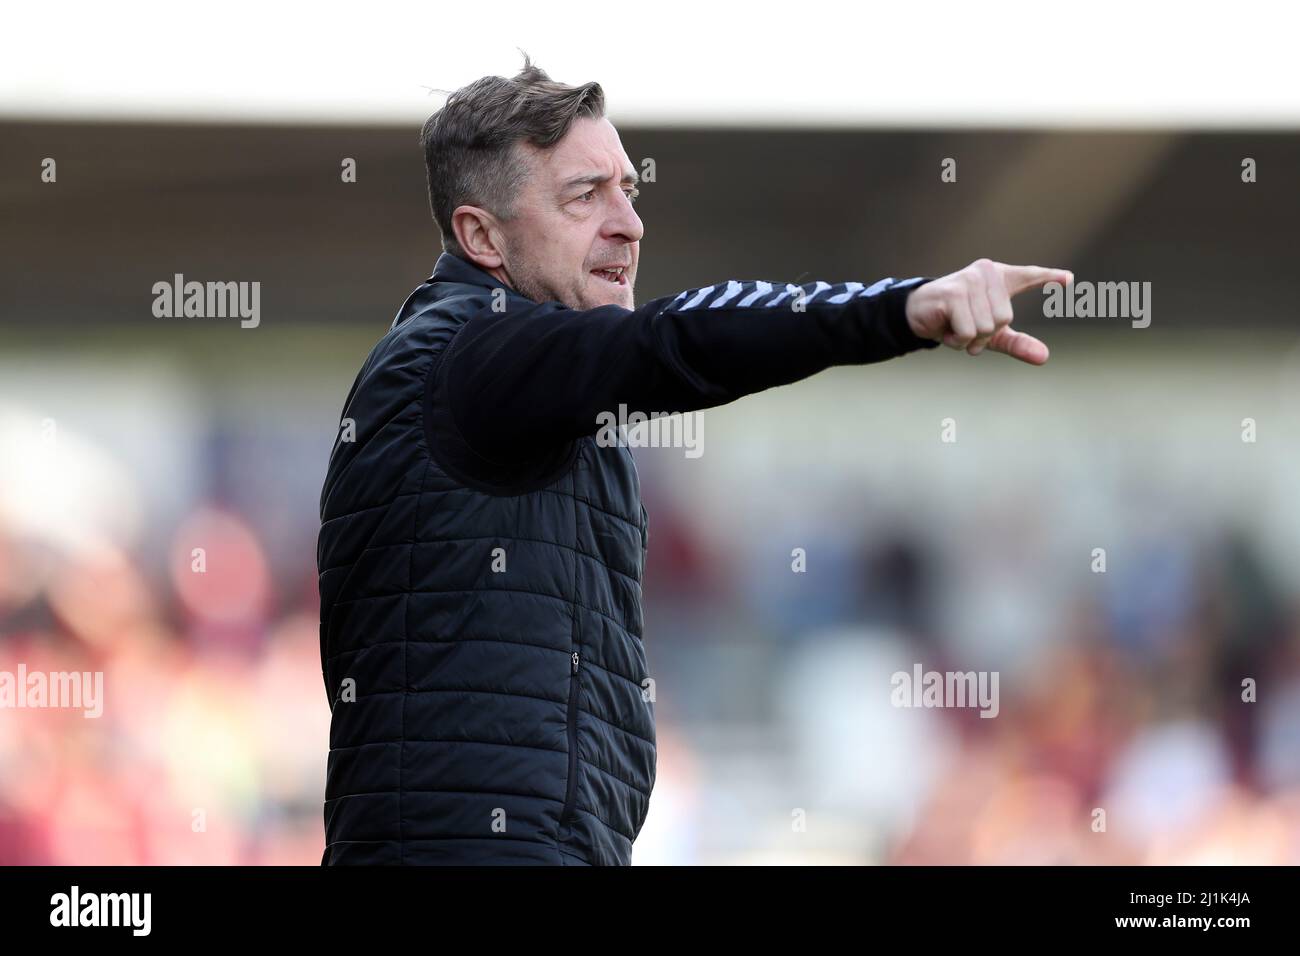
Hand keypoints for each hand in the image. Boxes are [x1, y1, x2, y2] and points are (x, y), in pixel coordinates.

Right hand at [905, 258, 1073, 364]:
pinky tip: (945, 329)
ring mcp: (969, 281)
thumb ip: (1017, 343)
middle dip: (984, 335)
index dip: (1048, 277)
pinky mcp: (954, 294)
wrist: (916, 315)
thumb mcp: (990, 334)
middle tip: (965, 329)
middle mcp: (986, 273)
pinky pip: (969, 330)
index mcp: (998, 278)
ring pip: (986, 326)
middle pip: (1004, 318)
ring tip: (954, 328)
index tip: (1068, 279)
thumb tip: (1044, 357)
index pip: (1028, 276)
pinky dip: (957, 339)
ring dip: (969, 339)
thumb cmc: (955, 319)